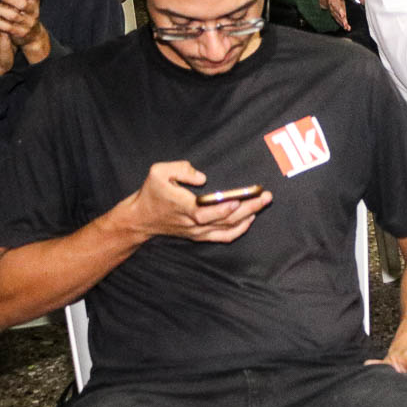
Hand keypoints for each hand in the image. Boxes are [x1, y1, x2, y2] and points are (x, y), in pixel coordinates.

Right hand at [123, 160, 270, 242]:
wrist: (140, 219)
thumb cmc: (151, 193)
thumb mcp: (159, 173)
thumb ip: (181, 169)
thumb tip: (202, 177)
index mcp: (184, 207)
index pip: (206, 212)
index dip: (223, 209)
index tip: (238, 200)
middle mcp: (193, 223)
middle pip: (225, 220)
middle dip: (248, 208)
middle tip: (266, 196)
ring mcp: (197, 232)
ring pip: (227, 229)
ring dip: (248, 217)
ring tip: (263, 203)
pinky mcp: (199, 235)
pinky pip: (222, 237)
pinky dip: (238, 230)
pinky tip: (250, 219)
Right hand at [318, 0, 350, 30]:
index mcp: (333, 0)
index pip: (336, 6)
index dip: (339, 10)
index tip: (342, 15)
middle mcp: (333, 7)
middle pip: (337, 14)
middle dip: (341, 19)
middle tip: (345, 24)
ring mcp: (335, 11)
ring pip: (338, 18)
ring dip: (342, 23)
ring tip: (347, 27)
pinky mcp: (337, 14)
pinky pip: (339, 20)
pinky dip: (343, 24)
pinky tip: (347, 28)